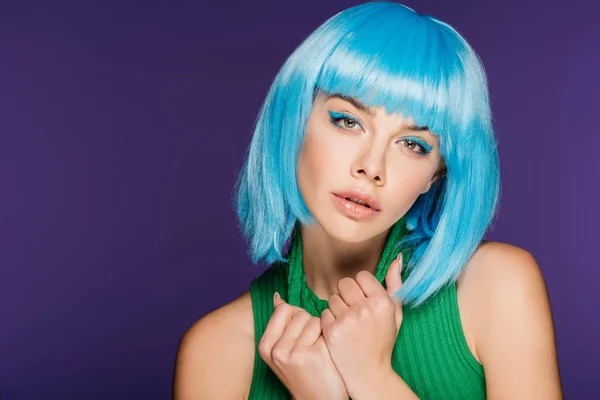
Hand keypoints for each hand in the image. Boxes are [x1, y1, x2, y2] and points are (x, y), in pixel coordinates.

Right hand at [258, 292, 348, 399]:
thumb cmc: (304, 373)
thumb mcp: (283, 351)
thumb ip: (281, 323)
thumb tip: (277, 296)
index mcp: (267, 346)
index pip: (284, 309)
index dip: (297, 317)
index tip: (299, 334)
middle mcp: (278, 350)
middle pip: (300, 313)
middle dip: (309, 325)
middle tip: (310, 346)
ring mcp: (296, 353)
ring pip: (315, 319)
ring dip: (321, 331)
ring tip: (319, 350)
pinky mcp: (316, 355)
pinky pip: (327, 328)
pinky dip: (331, 338)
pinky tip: (329, 354)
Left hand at [321, 253, 404, 395]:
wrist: (369, 373)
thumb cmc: (383, 340)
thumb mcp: (395, 313)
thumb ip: (395, 284)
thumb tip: (397, 258)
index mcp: (383, 302)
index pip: (361, 276)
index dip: (361, 287)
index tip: (364, 298)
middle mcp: (365, 309)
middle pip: (344, 283)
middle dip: (347, 294)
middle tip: (353, 309)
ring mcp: (347, 320)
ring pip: (332, 298)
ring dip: (337, 307)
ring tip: (347, 322)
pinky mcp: (332, 330)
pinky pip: (324, 313)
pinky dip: (329, 320)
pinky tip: (339, 331)